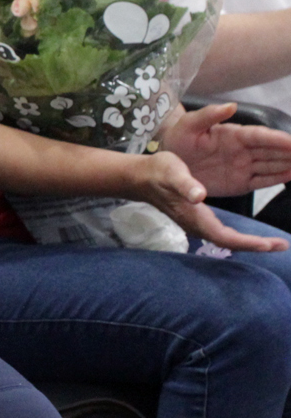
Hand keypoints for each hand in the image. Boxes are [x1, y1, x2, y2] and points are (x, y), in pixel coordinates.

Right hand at [131, 146, 288, 251]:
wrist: (141, 177)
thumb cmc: (158, 171)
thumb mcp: (172, 172)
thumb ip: (185, 184)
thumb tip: (199, 196)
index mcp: (194, 216)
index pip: (224, 237)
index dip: (247, 243)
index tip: (270, 244)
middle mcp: (197, 224)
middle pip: (228, 243)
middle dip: (255, 245)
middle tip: (282, 244)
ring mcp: (196, 223)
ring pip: (226, 239)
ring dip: (250, 242)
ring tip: (273, 242)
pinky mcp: (197, 218)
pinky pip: (222, 233)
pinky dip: (240, 235)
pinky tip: (251, 232)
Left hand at [157, 100, 290, 197]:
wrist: (167, 162)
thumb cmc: (178, 139)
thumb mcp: (188, 125)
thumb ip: (208, 115)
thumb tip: (231, 105)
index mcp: (233, 135)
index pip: (260, 136)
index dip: (278, 139)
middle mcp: (243, 150)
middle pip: (272, 150)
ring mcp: (243, 166)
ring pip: (272, 165)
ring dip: (289, 165)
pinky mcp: (240, 183)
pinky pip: (262, 181)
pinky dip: (277, 179)